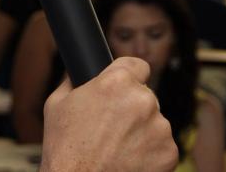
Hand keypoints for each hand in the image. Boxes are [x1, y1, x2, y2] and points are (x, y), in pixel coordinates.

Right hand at [40, 57, 177, 171]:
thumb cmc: (65, 150)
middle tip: (112, 127)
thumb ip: (72, 82)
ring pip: (154, 122)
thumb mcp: (56, 105)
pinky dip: (150, 153)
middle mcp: (143, 100)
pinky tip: (129, 161)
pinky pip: (162, 146)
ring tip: (118, 148)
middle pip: (145, 95)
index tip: (124, 88)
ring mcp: (159, 127)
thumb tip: (76, 73)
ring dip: (142, 131)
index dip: (129, 76)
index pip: (137, 65)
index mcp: (117, 82)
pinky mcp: (169, 152)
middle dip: (132, 108)